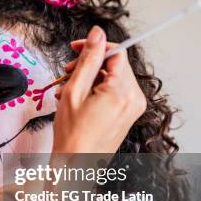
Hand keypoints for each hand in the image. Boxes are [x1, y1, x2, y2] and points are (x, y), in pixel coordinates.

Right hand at [52, 26, 145, 153]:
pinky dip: (96, 90)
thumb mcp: (75, 91)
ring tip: (67, 90)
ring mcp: (133, 108)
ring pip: (112, 78)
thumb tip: (98, 34)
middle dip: (89, 65)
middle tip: (66, 73)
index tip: (76, 48)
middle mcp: (134, 99)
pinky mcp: (128, 115)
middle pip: (114, 65)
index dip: (94, 46)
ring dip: (89, 78)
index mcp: (123, 91)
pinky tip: (77, 99)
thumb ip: (88, 60)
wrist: (75, 166)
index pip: (116, 52)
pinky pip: (114, 91)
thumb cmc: (72, 135)